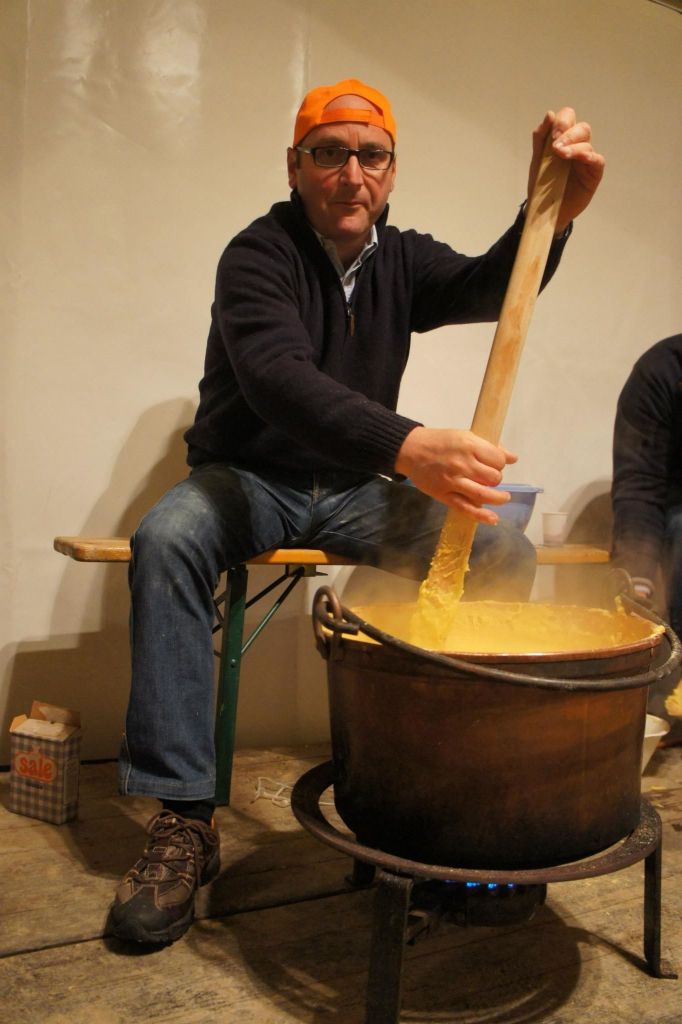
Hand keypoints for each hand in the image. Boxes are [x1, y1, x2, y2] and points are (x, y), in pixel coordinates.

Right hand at [395, 426, 517, 523]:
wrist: (410, 450)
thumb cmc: (439, 441)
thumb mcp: (465, 435)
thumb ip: (489, 447)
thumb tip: (512, 458)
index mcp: (469, 445)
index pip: (498, 459)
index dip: (500, 462)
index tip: (494, 463)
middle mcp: (463, 464)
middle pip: (493, 477)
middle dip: (496, 478)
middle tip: (488, 476)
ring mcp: (454, 481)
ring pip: (485, 494)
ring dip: (498, 498)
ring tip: (503, 497)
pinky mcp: (444, 495)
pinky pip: (466, 508)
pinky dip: (481, 515)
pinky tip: (492, 518)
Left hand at [528, 108, 604, 234]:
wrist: (543, 211)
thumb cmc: (541, 185)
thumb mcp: (537, 160)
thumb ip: (540, 138)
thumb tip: (550, 114)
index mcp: (563, 139)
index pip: (569, 117)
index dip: (562, 121)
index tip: (552, 135)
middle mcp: (577, 146)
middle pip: (582, 128)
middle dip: (568, 133)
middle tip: (556, 146)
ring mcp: (586, 160)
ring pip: (587, 142)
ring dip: (574, 146)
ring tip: (561, 154)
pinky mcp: (593, 173)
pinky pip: (597, 160)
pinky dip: (589, 156)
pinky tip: (581, 158)